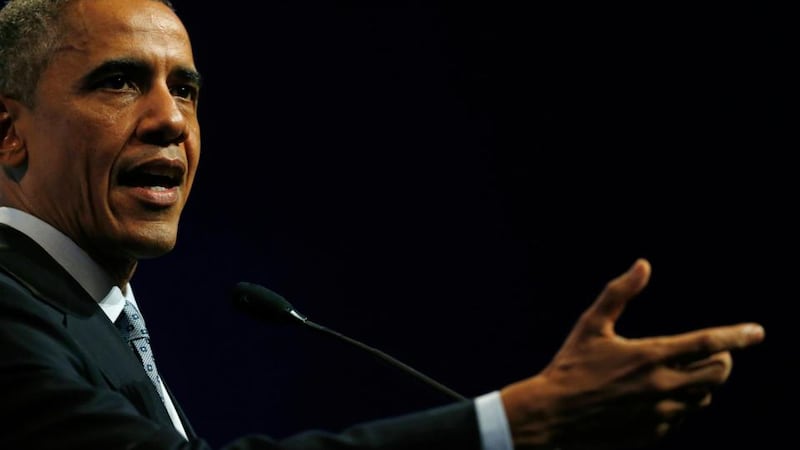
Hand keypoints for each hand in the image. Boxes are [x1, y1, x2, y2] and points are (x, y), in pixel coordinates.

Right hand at [500, 258, 764, 449]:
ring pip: (702, 398)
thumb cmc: (569, 366)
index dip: (737, 335)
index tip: (757, 331)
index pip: (708, 343)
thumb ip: (619, 293)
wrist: (552, 415)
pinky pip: (680, 418)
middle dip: (722, 360)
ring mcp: (660, 415)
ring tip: (679, 372)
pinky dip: (678, 404)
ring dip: (700, 383)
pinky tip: (656, 396)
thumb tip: (643, 264)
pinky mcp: (653, 434)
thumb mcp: (590, 325)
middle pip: (718, 374)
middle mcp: (662, 387)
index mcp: (650, 356)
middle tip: (711, 352)